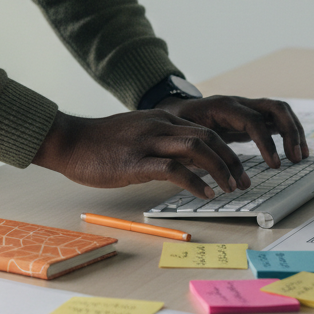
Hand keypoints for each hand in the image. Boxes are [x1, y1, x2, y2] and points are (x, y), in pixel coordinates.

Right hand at [32, 109, 250, 199]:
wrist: (71, 141)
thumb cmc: (101, 142)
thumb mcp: (138, 134)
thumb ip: (163, 142)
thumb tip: (190, 161)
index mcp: (162, 119)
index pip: (206, 131)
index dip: (228, 151)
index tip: (238, 171)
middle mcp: (159, 126)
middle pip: (209, 137)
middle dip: (232, 160)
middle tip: (243, 182)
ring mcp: (148, 143)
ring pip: (197, 149)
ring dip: (220, 170)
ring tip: (229, 189)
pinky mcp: (136, 162)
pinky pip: (174, 170)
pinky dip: (195, 183)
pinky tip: (204, 195)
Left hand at [155, 95, 307, 167]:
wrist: (175, 109)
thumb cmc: (179, 123)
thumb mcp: (185, 134)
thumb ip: (200, 147)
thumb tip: (213, 169)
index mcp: (223, 106)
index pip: (253, 121)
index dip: (266, 143)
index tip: (274, 165)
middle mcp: (240, 103)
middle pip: (275, 108)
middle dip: (290, 132)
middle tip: (296, 158)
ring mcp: (248, 107)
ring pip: (280, 111)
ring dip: (294, 132)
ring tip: (301, 156)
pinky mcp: (252, 116)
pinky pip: (276, 120)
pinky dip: (288, 134)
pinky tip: (293, 152)